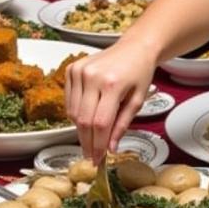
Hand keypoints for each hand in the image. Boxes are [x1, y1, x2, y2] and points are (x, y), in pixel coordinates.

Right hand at [65, 40, 157, 163]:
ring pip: (73, 113)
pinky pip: (68, 101)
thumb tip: (110, 148)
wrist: (134, 47)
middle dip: (87, 142)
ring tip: (91, 138)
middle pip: (84, 120)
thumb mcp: (138, 100)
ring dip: (81, 130)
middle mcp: (92, 76)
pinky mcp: (71, 69)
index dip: (97, 145)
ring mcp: (79, 71)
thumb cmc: (140, 72)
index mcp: (112, 83)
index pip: (100, 123)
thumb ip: (122, 125)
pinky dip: (75, 115)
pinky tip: (87, 117)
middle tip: (91, 156)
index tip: (98, 159)